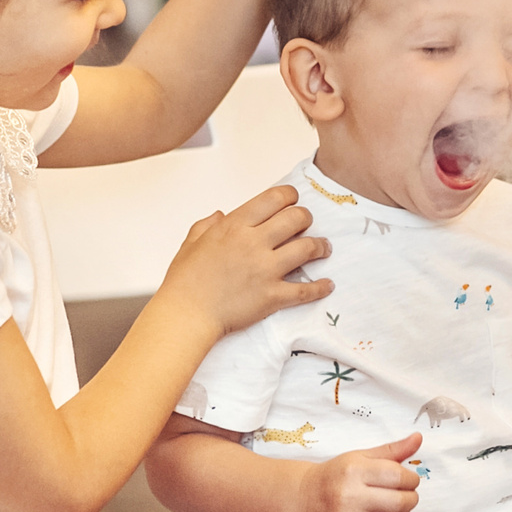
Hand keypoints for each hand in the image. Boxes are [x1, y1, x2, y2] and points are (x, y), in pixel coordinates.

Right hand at [158, 186, 333, 335]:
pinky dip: (320, 287)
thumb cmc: (184, 281)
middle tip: (306, 224)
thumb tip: (221, 215)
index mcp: (234, 226)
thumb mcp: (190, 243)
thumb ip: (207, 224)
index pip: (274, 198)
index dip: (289, 196)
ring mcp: (265, 270)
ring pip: (307, 248)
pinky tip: (327, 284)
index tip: (293, 200)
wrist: (186, 315)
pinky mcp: (272, 296)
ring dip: (320, 246)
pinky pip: (305, 290)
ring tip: (324, 248)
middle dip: (306, 218)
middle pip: (296, 218)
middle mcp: (253, 243)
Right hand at [300, 434, 421, 511]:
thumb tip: (418, 439)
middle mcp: (351, 497)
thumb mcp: (362, 456)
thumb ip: (393, 450)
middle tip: (406, 493)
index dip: (411, 478)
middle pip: (400, 502)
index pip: (398, 476)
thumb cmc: (337, 474)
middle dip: (411, 497)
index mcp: (355, 471)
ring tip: (394, 505)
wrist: (308, 499)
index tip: (409, 478)